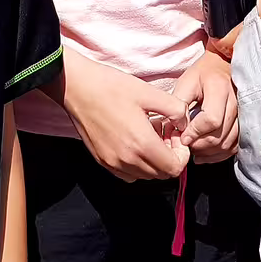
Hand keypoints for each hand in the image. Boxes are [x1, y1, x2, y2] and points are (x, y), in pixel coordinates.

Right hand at [56, 50, 190, 182]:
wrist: (76, 87)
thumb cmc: (110, 86)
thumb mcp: (148, 92)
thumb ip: (175, 109)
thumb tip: (184, 123)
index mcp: (142, 144)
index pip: (174, 169)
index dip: (182, 154)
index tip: (176, 135)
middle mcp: (127, 160)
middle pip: (161, 174)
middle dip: (169, 156)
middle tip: (165, 132)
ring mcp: (113, 163)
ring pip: (145, 175)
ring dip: (153, 160)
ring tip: (149, 134)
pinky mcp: (102, 160)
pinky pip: (128, 173)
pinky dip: (137, 163)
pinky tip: (133, 141)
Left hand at [171, 49, 237, 162]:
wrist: (222, 68)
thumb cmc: (201, 75)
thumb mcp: (186, 82)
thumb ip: (179, 103)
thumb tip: (176, 129)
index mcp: (220, 89)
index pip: (212, 119)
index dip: (195, 132)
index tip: (182, 137)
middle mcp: (236, 104)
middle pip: (220, 135)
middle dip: (200, 145)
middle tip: (184, 145)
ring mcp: (243, 116)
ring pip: (227, 144)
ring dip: (208, 152)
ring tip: (193, 149)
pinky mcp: (244, 125)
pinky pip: (233, 147)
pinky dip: (218, 155)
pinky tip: (204, 154)